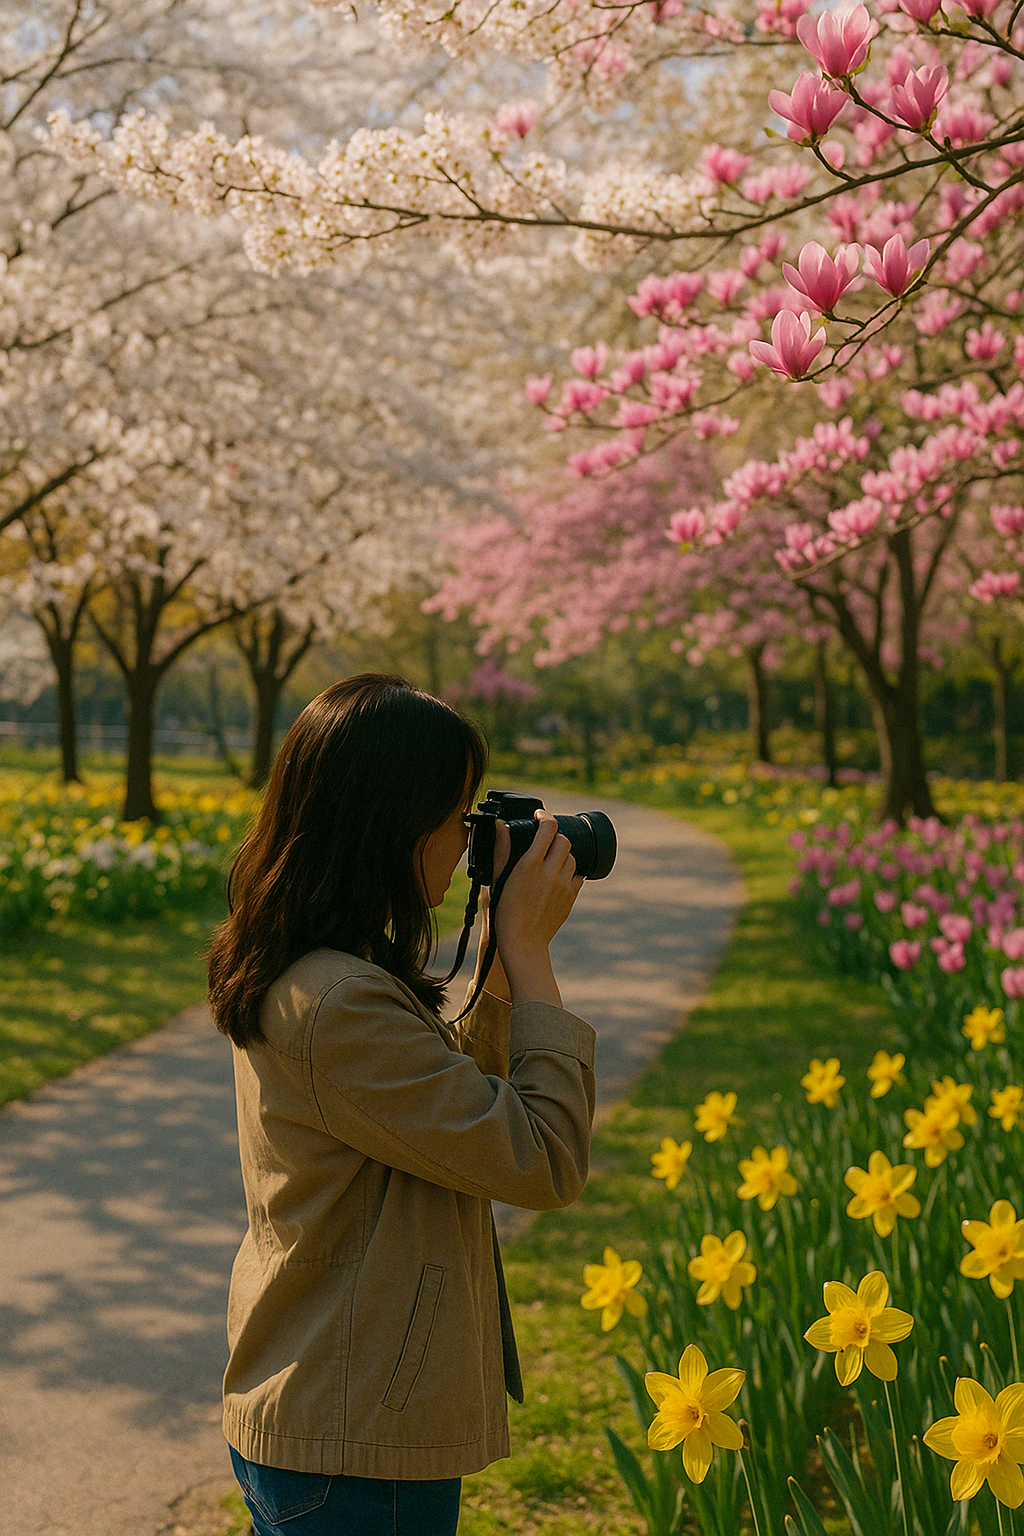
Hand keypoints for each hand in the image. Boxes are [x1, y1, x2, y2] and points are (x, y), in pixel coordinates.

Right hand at [491, 811, 584, 1005]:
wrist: (523, 944)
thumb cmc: (505, 914)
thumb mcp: (499, 880)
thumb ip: (501, 851)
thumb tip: (500, 825)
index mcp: (530, 865)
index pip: (548, 828)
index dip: (545, 816)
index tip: (539, 816)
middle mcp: (550, 873)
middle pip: (563, 840)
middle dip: (554, 836)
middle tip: (544, 841)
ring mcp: (563, 886)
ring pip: (572, 858)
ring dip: (563, 854)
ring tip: (550, 861)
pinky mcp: (571, 898)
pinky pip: (578, 876)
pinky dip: (570, 871)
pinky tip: (559, 876)